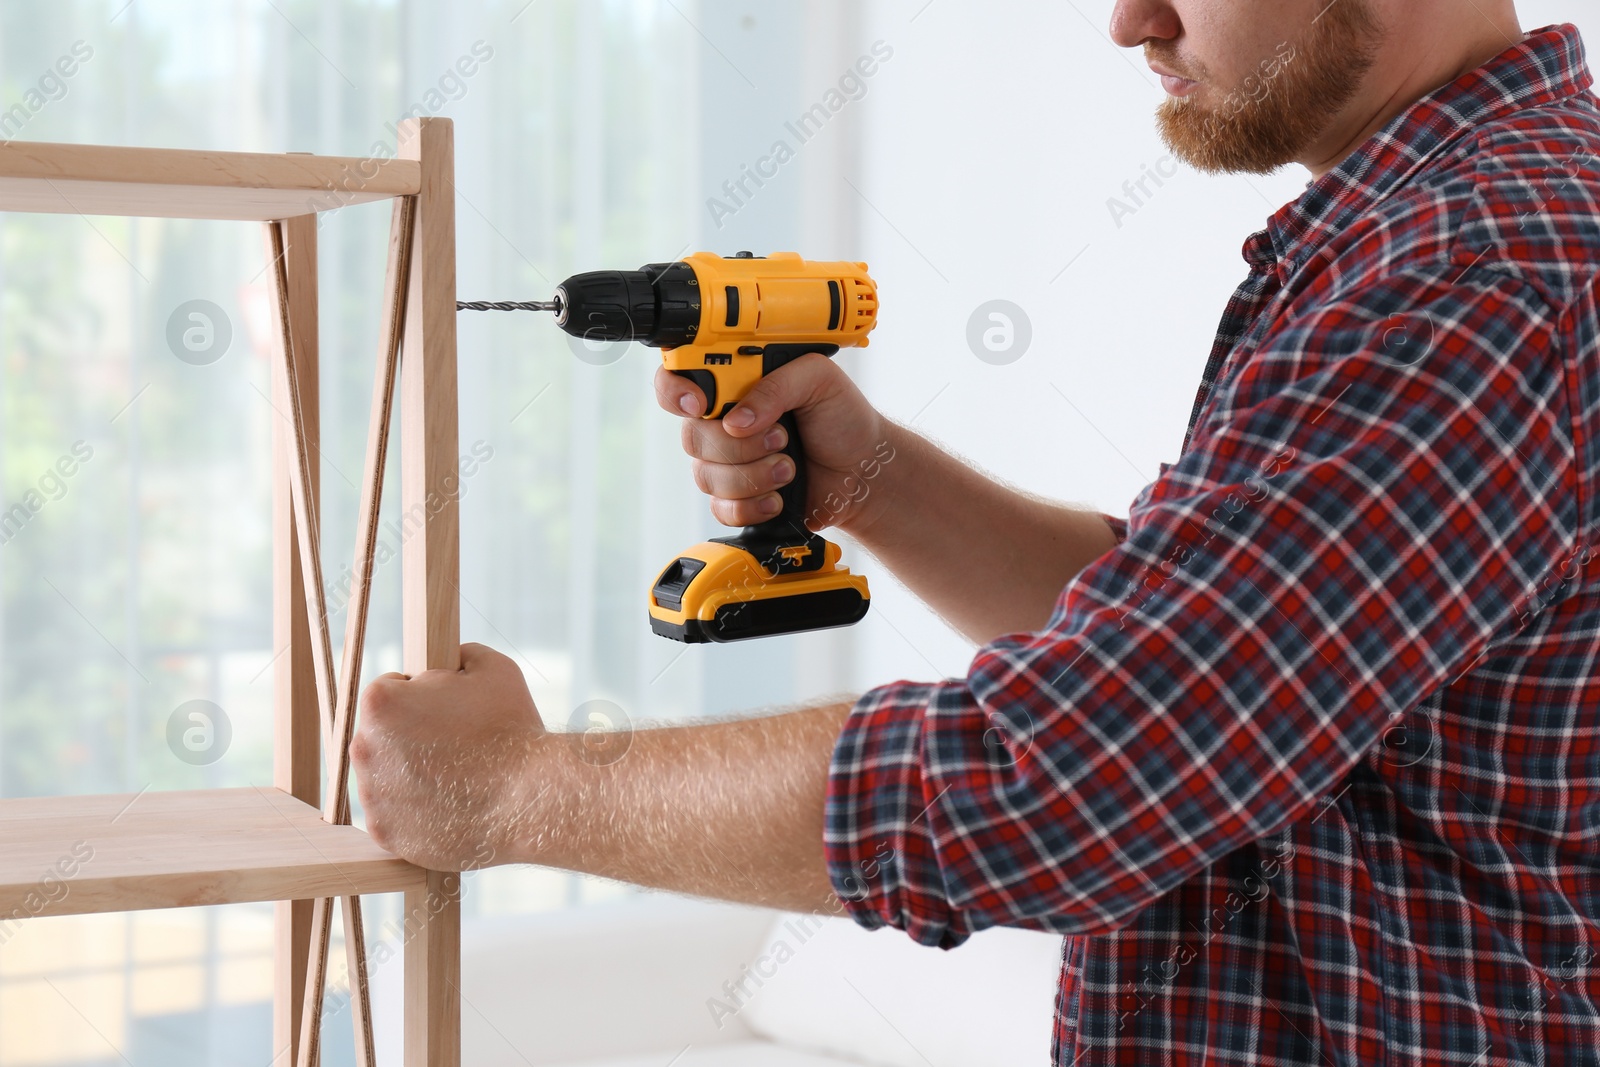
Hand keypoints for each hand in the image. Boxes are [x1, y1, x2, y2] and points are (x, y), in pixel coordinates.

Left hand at [350, 642, 543, 871]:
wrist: (529, 799)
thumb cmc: (511, 730)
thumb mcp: (493, 668)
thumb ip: (460, 654)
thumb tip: (451, 659)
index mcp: (381, 702)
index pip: (388, 689)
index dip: (420, 696)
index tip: (447, 711)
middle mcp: (364, 747)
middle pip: (381, 734)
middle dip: (409, 736)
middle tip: (454, 745)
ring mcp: (372, 795)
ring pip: (385, 775)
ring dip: (410, 773)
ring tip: (455, 777)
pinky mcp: (384, 832)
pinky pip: (394, 814)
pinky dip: (415, 810)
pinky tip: (448, 804)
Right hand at [654, 353, 893, 534]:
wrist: (863, 471)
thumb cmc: (843, 419)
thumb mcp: (819, 379)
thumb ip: (777, 386)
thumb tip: (737, 419)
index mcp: (734, 385)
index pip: (678, 381)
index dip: (674, 392)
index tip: (699, 405)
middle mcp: (723, 423)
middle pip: (692, 437)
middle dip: (739, 445)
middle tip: (781, 438)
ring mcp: (727, 463)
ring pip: (706, 476)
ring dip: (753, 475)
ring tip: (789, 466)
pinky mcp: (737, 499)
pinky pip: (721, 508)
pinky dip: (752, 506)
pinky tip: (778, 497)